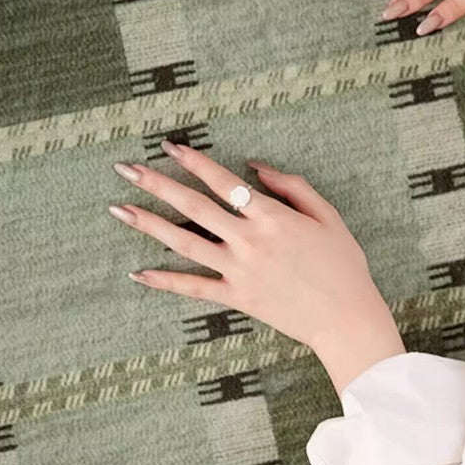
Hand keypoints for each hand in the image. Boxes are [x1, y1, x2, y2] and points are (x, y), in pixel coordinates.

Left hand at [108, 141, 400, 361]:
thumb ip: (292, 186)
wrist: (346, 318)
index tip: (169, 146)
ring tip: (118, 209)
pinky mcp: (237, 298)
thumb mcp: (327, 216)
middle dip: (156, 183)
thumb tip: (255, 166)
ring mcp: (239, 271)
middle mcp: (249, 240)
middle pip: (193, 206)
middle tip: (125, 168)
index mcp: (272, 216)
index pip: (224, 182)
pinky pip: (194, 288)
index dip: (194, 161)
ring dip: (148, 224)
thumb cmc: (343, 265)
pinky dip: (165, 281)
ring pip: (185, 242)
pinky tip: (138, 272)